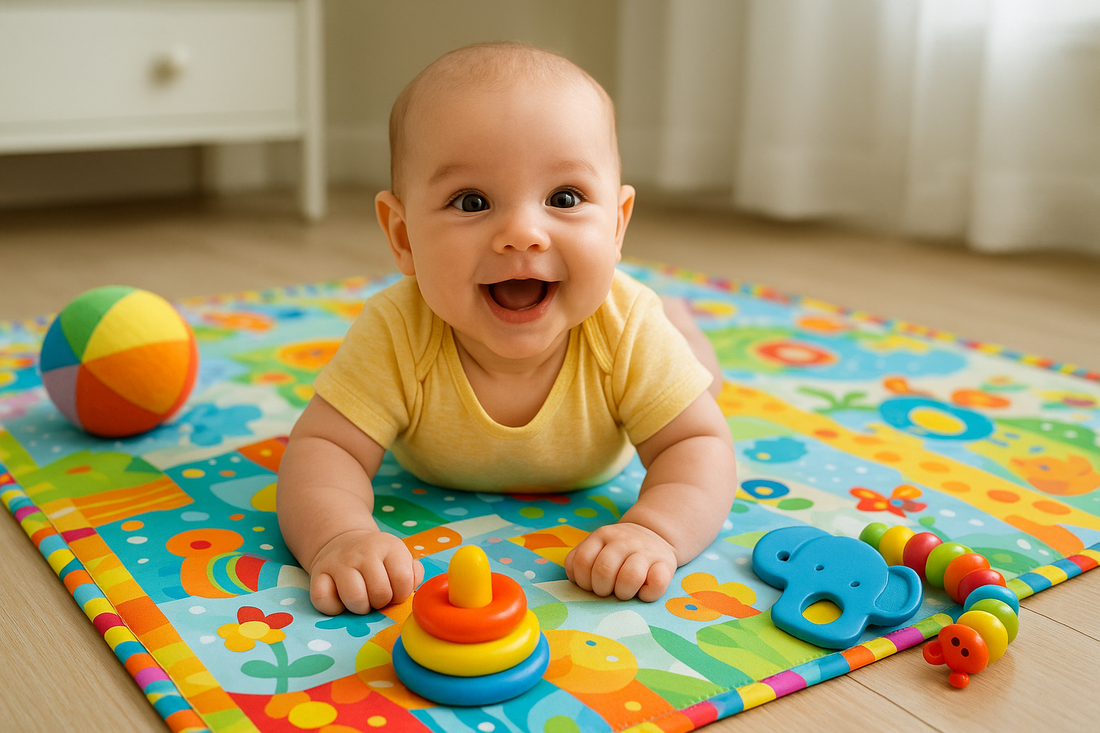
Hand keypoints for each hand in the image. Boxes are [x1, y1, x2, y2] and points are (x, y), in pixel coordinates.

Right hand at [307, 529, 423, 614]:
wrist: (343, 541)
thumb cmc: (378, 559)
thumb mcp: (400, 558)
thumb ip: (413, 574)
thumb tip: (412, 588)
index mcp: (389, 546)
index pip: (403, 580)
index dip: (401, 594)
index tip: (395, 591)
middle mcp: (363, 552)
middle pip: (380, 593)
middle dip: (381, 602)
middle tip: (377, 597)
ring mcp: (339, 562)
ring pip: (355, 599)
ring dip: (360, 607)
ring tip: (362, 600)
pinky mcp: (318, 573)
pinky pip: (324, 601)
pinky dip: (333, 608)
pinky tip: (340, 600)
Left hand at [564, 522, 676, 601]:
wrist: (655, 533)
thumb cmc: (620, 549)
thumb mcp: (598, 544)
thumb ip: (582, 557)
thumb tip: (576, 577)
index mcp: (602, 535)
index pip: (581, 561)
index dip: (582, 580)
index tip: (590, 584)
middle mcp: (623, 541)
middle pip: (603, 570)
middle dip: (602, 589)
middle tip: (608, 590)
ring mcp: (646, 551)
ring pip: (630, 577)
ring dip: (624, 592)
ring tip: (624, 592)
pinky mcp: (666, 564)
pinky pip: (657, 583)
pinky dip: (648, 594)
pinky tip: (644, 591)